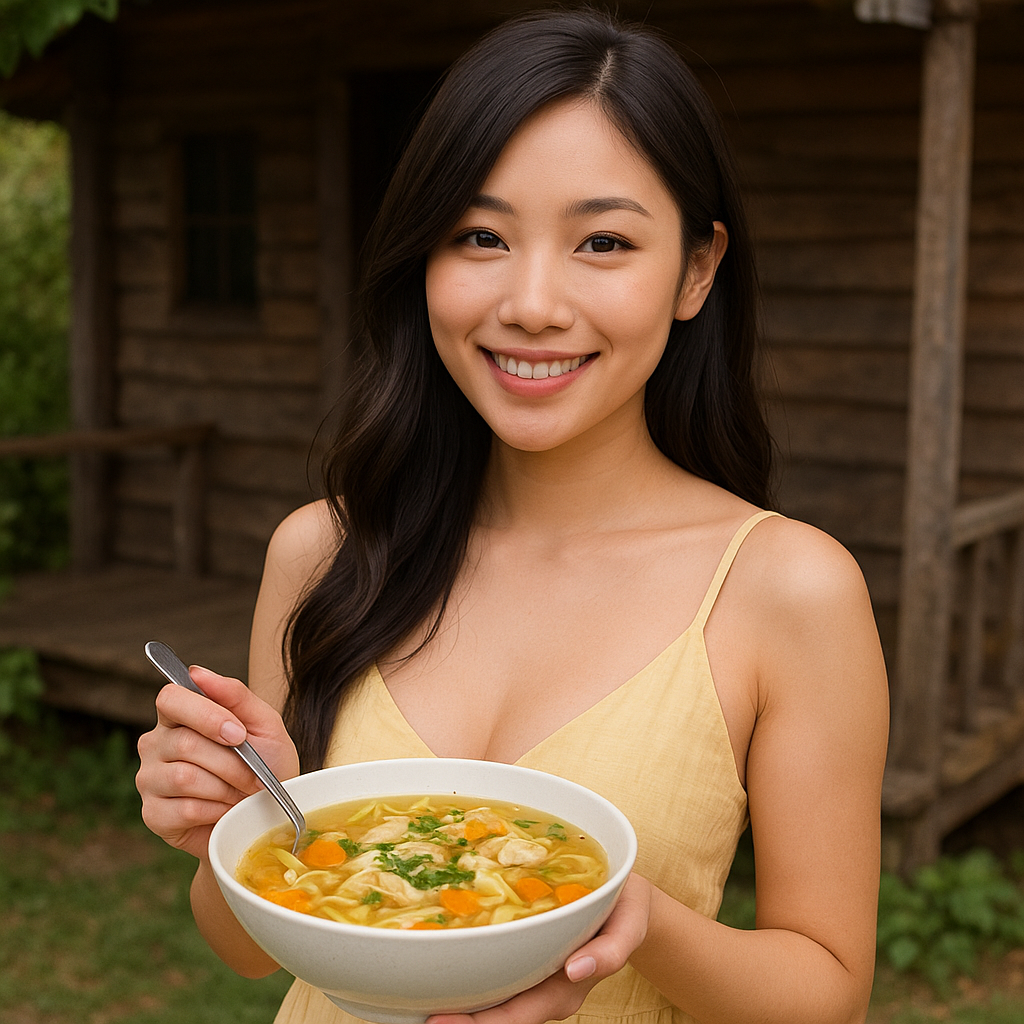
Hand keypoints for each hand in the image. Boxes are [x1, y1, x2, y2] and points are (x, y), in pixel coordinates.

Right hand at [136, 666, 299, 860]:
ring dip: (226, 787)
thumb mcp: (264, 724)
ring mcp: (150, 779)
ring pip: (184, 777)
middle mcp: (156, 743)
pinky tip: (225, 811)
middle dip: (232, 762)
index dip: (206, 715)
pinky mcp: (153, 815)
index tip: (239, 734)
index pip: (170, 698)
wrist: (267, 813)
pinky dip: (216, 811)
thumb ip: (235, 694)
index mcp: (178, 715)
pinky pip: (184, 809)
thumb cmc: (266, 763)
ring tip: (241, 792)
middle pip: (185, 742)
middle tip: (254, 775)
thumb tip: (197, 672)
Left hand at [427, 874, 651, 1023]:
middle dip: (456, 1019)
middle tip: (412, 1013)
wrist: (627, 901)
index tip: (438, 1023)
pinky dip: (465, 976)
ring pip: (488, 998)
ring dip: (455, 1001)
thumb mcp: (629, 922)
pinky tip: (435, 965)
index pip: (513, 1018)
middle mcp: (541, 990)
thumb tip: (576, 970)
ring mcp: (530, 977)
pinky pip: (491, 975)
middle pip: (493, 1016)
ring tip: (410, 995)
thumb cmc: (625, 909)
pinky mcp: (522, 958)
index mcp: (564, 988)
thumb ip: (612, 950)